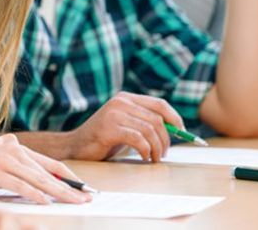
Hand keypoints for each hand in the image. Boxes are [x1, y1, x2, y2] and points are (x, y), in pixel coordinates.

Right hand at [0, 134, 89, 204]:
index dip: (70, 177)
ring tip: (77, 202)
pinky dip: (35, 194)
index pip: (50, 164)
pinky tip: (47, 202)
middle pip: (49, 173)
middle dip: (72, 188)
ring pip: (39, 179)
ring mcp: (3, 160)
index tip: (86, 189)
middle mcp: (13, 150)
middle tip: (89, 199)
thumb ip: (6, 156)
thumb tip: (17, 149)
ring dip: (61, 193)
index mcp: (15, 148)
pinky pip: (19, 185)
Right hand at [67, 92, 183, 161]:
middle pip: (157, 119)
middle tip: (164, 154)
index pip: (160, 104)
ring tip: (154, 158)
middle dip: (166, 139)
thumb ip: (144, 122)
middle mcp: (121, 102)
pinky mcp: (109, 128)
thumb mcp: (125, 125)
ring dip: (157, 148)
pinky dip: (146, 151)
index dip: (175, 118)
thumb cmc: (103, 140)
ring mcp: (114, 114)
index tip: (182, 133)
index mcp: (126, 98)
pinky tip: (144, 157)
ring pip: (150, 130)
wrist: (74, 147)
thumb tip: (175, 130)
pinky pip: (138, 139)